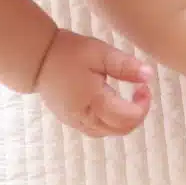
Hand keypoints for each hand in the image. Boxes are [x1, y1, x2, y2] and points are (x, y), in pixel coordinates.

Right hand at [33, 28, 153, 136]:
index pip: (129, 117)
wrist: (36, 58)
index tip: (143, 85)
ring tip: (127, 97)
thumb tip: (149, 76)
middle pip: (122, 129)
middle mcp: (85, 118)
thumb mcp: (100, 53)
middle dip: (137, 113)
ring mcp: (76, 122)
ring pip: (110, 132)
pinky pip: (97, 130)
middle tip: (139, 90)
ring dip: (125, 119)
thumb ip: (126, 66)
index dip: (144, 104)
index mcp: (94, 102)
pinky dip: (110, 122)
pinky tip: (111, 103)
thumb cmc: (68, 52)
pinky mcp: (71, 121)